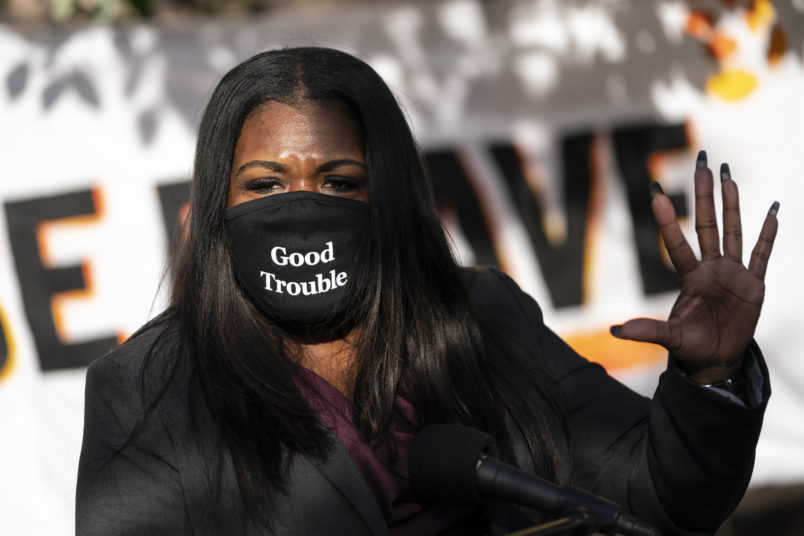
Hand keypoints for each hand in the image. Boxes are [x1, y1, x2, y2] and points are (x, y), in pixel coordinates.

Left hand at [611, 150, 778, 383]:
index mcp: (690, 278)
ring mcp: (732, 274)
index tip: (655, 194)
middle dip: (704, 196)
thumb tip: (616, 332)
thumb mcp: (670, 338)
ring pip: (733, 232)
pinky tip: (771, 213)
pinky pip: (760, 256)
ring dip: (732, 206)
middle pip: (707, 225)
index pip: (677, 244)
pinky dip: (766, 236)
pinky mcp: (753, 285)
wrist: (716, 359)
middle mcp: (710, 269)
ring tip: (728, 176)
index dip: (668, 221)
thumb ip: (648, 331)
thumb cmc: (690, 346)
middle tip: (701, 164)